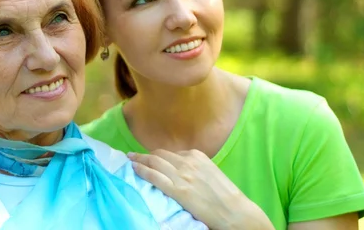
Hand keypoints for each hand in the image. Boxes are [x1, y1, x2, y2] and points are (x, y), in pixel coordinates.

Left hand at [128, 149, 273, 229]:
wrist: (233, 210)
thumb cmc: (225, 195)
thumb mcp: (210, 172)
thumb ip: (195, 167)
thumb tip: (181, 170)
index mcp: (197, 156)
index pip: (170, 153)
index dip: (157, 155)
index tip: (149, 157)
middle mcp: (187, 161)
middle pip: (160, 155)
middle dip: (145, 155)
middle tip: (133, 156)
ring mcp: (181, 175)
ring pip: (154, 163)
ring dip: (139, 160)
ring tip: (130, 160)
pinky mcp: (177, 189)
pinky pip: (154, 176)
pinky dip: (142, 171)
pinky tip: (134, 169)